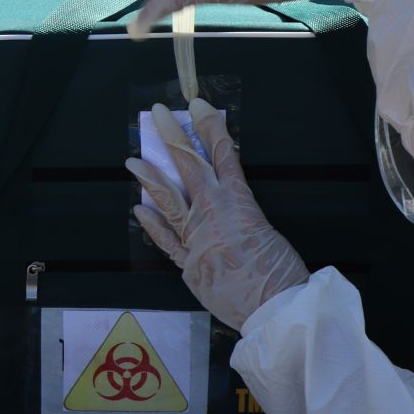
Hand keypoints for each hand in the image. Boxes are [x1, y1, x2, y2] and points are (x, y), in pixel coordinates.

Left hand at [127, 99, 308, 329]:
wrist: (276, 309)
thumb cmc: (282, 273)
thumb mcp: (268, 231)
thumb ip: (244, 215)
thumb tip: (231, 209)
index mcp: (240, 203)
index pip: (223, 155)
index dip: (210, 127)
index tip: (198, 105)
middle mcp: (213, 214)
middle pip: (189, 167)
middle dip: (172, 137)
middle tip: (156, 114)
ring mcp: (197, 238)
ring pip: (169, 200)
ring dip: (149, 178)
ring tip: (131, 160)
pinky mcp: (189, 264)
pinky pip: (166, 241)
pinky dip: (152, 225)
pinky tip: (138, 209)